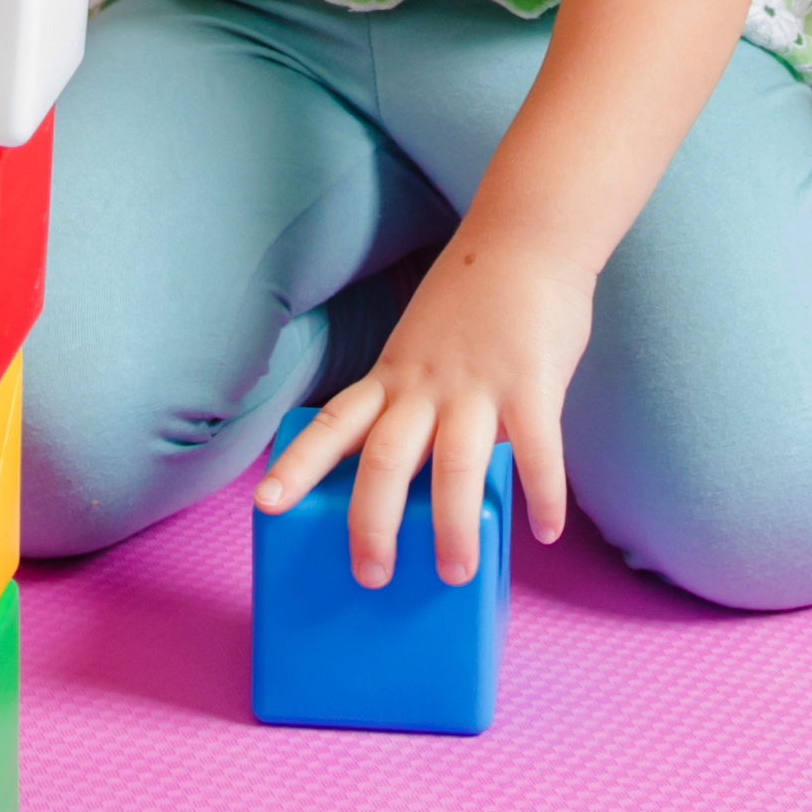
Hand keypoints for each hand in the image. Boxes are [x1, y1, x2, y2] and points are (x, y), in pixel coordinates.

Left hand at [256, 235, 594, 578]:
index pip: (333, 425)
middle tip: (371, 575)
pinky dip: (542, 495)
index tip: (265, 505)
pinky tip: (545, 531)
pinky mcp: (533, 383)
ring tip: (456, 573)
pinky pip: (538, 451)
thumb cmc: (476, 298)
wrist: (528, 235)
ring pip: (454, 467)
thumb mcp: (421, 346)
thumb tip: (417, 469)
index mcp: (394, 376)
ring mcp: (478, 385)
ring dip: (452, 527)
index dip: (296, 466)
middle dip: (373, 523)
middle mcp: (426, 384)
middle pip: (385, 461)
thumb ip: (415, 400)